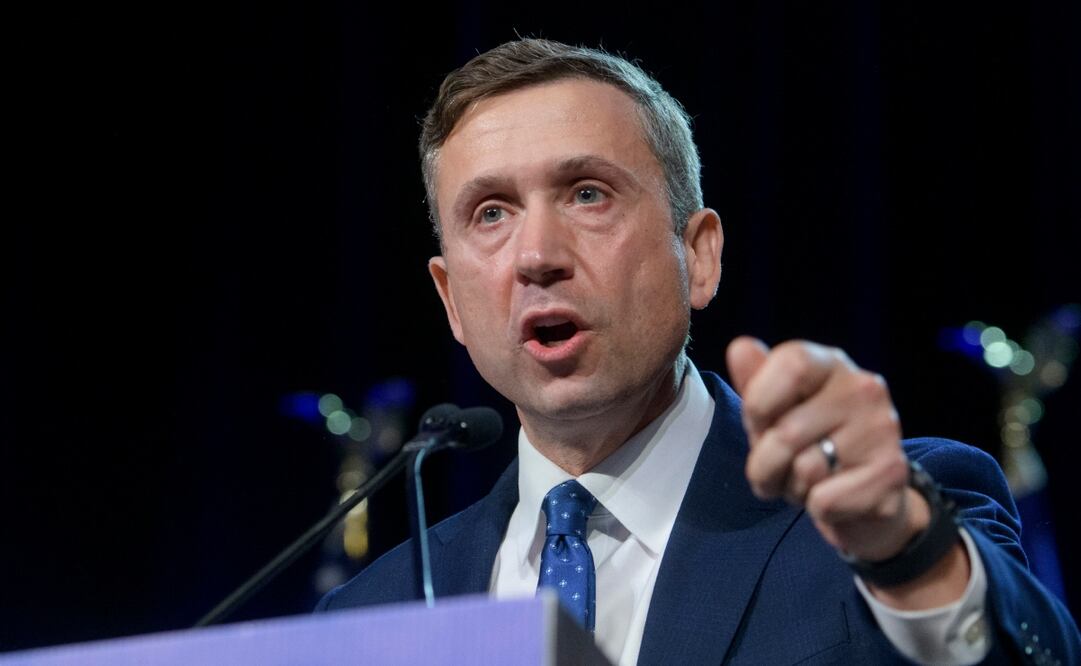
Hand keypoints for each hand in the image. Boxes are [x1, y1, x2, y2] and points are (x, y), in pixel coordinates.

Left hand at [725, 336, 923, 561]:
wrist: (864, 498)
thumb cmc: (810, 445)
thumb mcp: (774, 412)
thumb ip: (755, 382)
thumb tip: (741, 347)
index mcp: (830, 364)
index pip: (791, 364)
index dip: (760, 403)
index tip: (758, 425)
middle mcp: (864, 388)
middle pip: (787, 431)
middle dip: (764, 464)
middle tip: (779, 470)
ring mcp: (883, 430)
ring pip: (805, 470)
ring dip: (792, 489)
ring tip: (809, 483)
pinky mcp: (892, 474)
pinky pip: (825, 501)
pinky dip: (818, 510)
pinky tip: (834, 500)